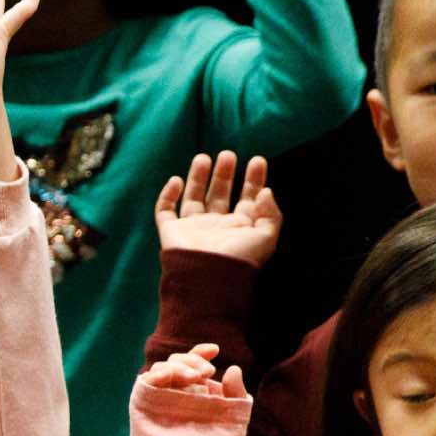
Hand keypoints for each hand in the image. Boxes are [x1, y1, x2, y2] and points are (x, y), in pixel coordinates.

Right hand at [141, 343, 246, 399]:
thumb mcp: (232, 416)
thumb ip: (236, 393)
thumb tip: (233, 368)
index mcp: (192, 387)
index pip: (191, 361)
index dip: (200, 352)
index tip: (215, 350)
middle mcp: (174, 388)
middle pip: (176, 361)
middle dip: (192, 360)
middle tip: (208, 372)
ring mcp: (159, 395)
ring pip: (161, 368)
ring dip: (178, 368)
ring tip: (195, 378)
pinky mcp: (145, 404)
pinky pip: (146, 383)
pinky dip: (154, 376)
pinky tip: (166, 376)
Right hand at [155, 152, 281, 266]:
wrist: (208, 281)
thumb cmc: (239, 262)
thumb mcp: (266, 238)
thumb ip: (271, 214)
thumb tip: (266, 192)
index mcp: (239, 228)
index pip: (248, 199)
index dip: (254, 180)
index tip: (258, 161)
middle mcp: (217, 226)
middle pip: (221, 194)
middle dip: (225, 174)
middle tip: (229, 154)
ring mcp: (193, 228)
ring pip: (194, 197)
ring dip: (199, 177)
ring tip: (204, 157)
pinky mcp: (171, 232)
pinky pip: (165, 210)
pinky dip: (167, 195)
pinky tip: (176, 180)